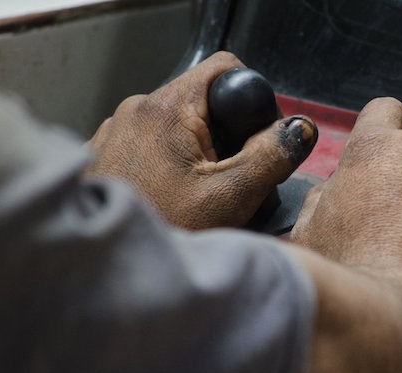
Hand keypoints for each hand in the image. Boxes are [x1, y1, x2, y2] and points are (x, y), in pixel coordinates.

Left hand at [86, 52, 317, 229]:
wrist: (101, 274)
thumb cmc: (164, 231)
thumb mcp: (232, 196)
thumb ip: (272, 156)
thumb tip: (300, 129)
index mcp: (167, 109)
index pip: (225, 69)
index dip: (252, 98)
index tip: (256, 137)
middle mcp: (135, 110)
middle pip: (202, 103)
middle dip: (226, 137)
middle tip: (229, 180)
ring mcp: (115, 133)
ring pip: (177, 128)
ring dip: (197, 155)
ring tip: (198, 197)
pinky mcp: (104, 155)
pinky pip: (150, 146)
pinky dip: (169, 166)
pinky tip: (170, 200)